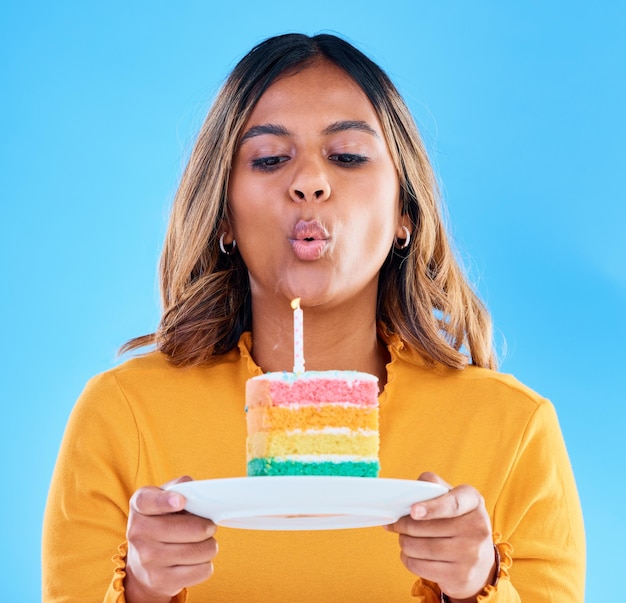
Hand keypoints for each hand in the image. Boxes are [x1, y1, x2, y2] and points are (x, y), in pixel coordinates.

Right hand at [124, 476, 217, 602]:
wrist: (142, 565)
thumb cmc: (161, 522)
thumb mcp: (164, 498)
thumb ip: (179, 487)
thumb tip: (192, 489)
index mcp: (139, 506)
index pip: (148, 501)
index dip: (166, 501)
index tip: (180, 501)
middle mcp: (138, 532)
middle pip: (190, 529)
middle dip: (207, 527)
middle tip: (208, 526)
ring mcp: (147, 559)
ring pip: (200, 550)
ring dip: (210, 545)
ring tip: (203, 543)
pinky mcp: (160, 581)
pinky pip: (201, 570)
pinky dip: (206, 564)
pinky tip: (197, 559)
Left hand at [385, 472, 495, 601]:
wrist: (480, 561)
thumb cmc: (456, 521)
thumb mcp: (451, 497)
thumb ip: (432, 487)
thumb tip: (407, 491)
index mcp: (473, 502)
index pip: (453, 504)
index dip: (431, 508)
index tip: (412, 511)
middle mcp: (477, 528)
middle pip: (427, 527)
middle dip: (404, 525)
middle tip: (395, 523)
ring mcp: (471, 555)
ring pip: (420, 548)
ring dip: (404, 542)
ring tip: (404, 538)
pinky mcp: (460, 576)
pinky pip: (421, 566)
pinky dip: (408, 559)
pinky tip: (411, 554)